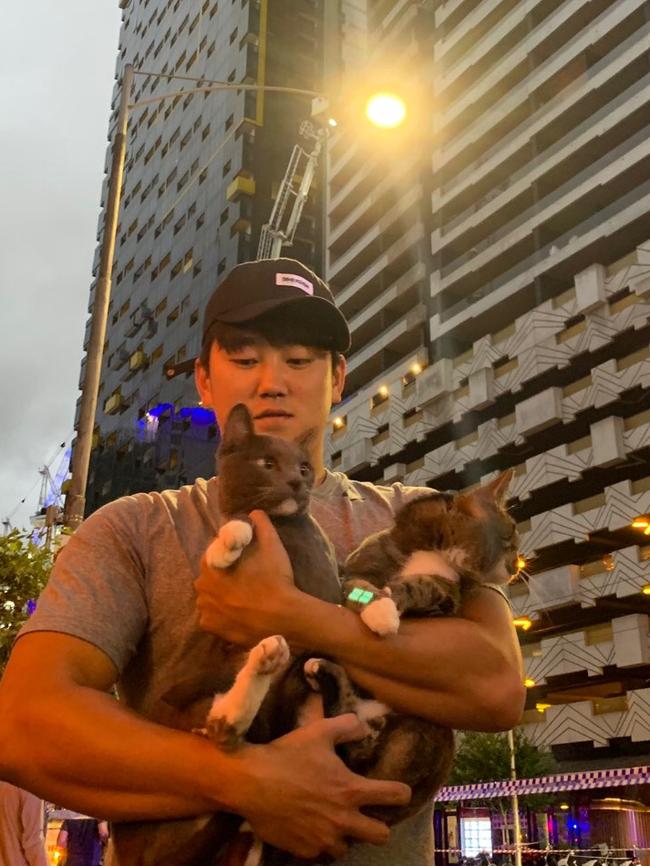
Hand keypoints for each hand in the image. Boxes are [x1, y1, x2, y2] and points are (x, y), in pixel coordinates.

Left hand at [195, 510, 299, 645]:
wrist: (284, 618)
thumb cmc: (275, 578)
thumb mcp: (272, 543)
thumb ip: (260, 522)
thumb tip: (253, 513)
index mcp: (210, 563)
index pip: (215, 554)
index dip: (230, 557)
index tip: (245, 562)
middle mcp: (200, 587)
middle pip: (211, 576)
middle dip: (224, 577)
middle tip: (247, 580)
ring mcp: (204, 609)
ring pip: (211, 597)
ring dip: (222, 596)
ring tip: (244, 598)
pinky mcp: (210, 628)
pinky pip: (213, 616)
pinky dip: (222, 614)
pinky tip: (239, 613)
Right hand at [233, 714, 410, 859]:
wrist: (250, 781)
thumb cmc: (287, 754)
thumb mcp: (319, 731)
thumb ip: (347, 727)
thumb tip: (365, 727)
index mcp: (351, 790)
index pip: (394, 796)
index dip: (402, 792)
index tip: (400, 791)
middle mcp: (343, 819)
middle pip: (381, 835)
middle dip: (380, 825)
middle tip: (367, 815)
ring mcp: (323, 839)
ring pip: (347, 847)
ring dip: (343, 835)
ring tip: (332, 821)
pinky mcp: (304, 851)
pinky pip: (320, 853)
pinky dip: (318, 842)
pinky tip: (309, 827)